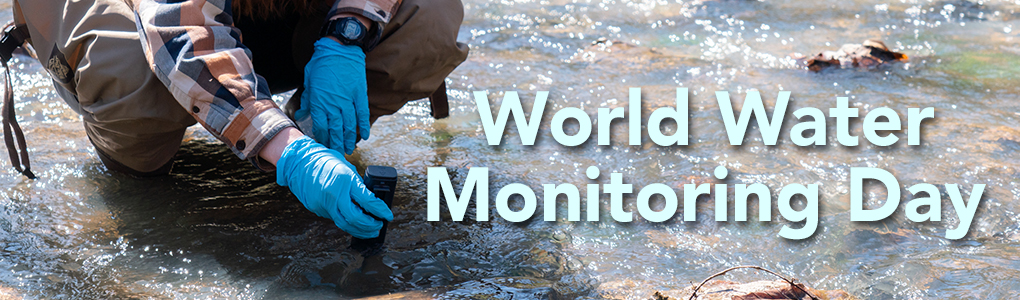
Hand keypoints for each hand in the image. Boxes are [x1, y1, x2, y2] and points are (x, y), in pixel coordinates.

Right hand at [276, 136, 392, 237]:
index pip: (367, 200)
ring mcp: (324, 203)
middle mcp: (334, 193)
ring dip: (360, 230)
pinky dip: (347, 223)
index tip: (388, 216)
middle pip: (355, 218)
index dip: (380, 211)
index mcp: (345, 179)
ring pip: (344, 224)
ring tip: (371, 231)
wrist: (300, 162)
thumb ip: (358, 185)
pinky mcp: (317, 209)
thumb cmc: (326, 162)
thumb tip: (371, 201)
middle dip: (370, 225)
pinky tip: (354, 224)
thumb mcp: (347, 168)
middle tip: (379, 225)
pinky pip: (335, 219)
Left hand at [295, 38, 370, 154]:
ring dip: (350, 139)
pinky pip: (362, 114)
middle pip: (336, 129)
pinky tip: (365, 136)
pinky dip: (363, 126)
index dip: (322, 137)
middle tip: (337, 153)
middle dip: (336, 143)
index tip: (323, 145)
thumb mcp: (309, 81)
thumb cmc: (322, 63)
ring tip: (350, 149)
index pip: (320, 126)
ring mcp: (348, 100)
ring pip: (349, 125)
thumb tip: (300, 115)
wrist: (340, 48)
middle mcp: (334, 104)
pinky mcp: (360, 95)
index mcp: (319, 101)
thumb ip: (307, 100)